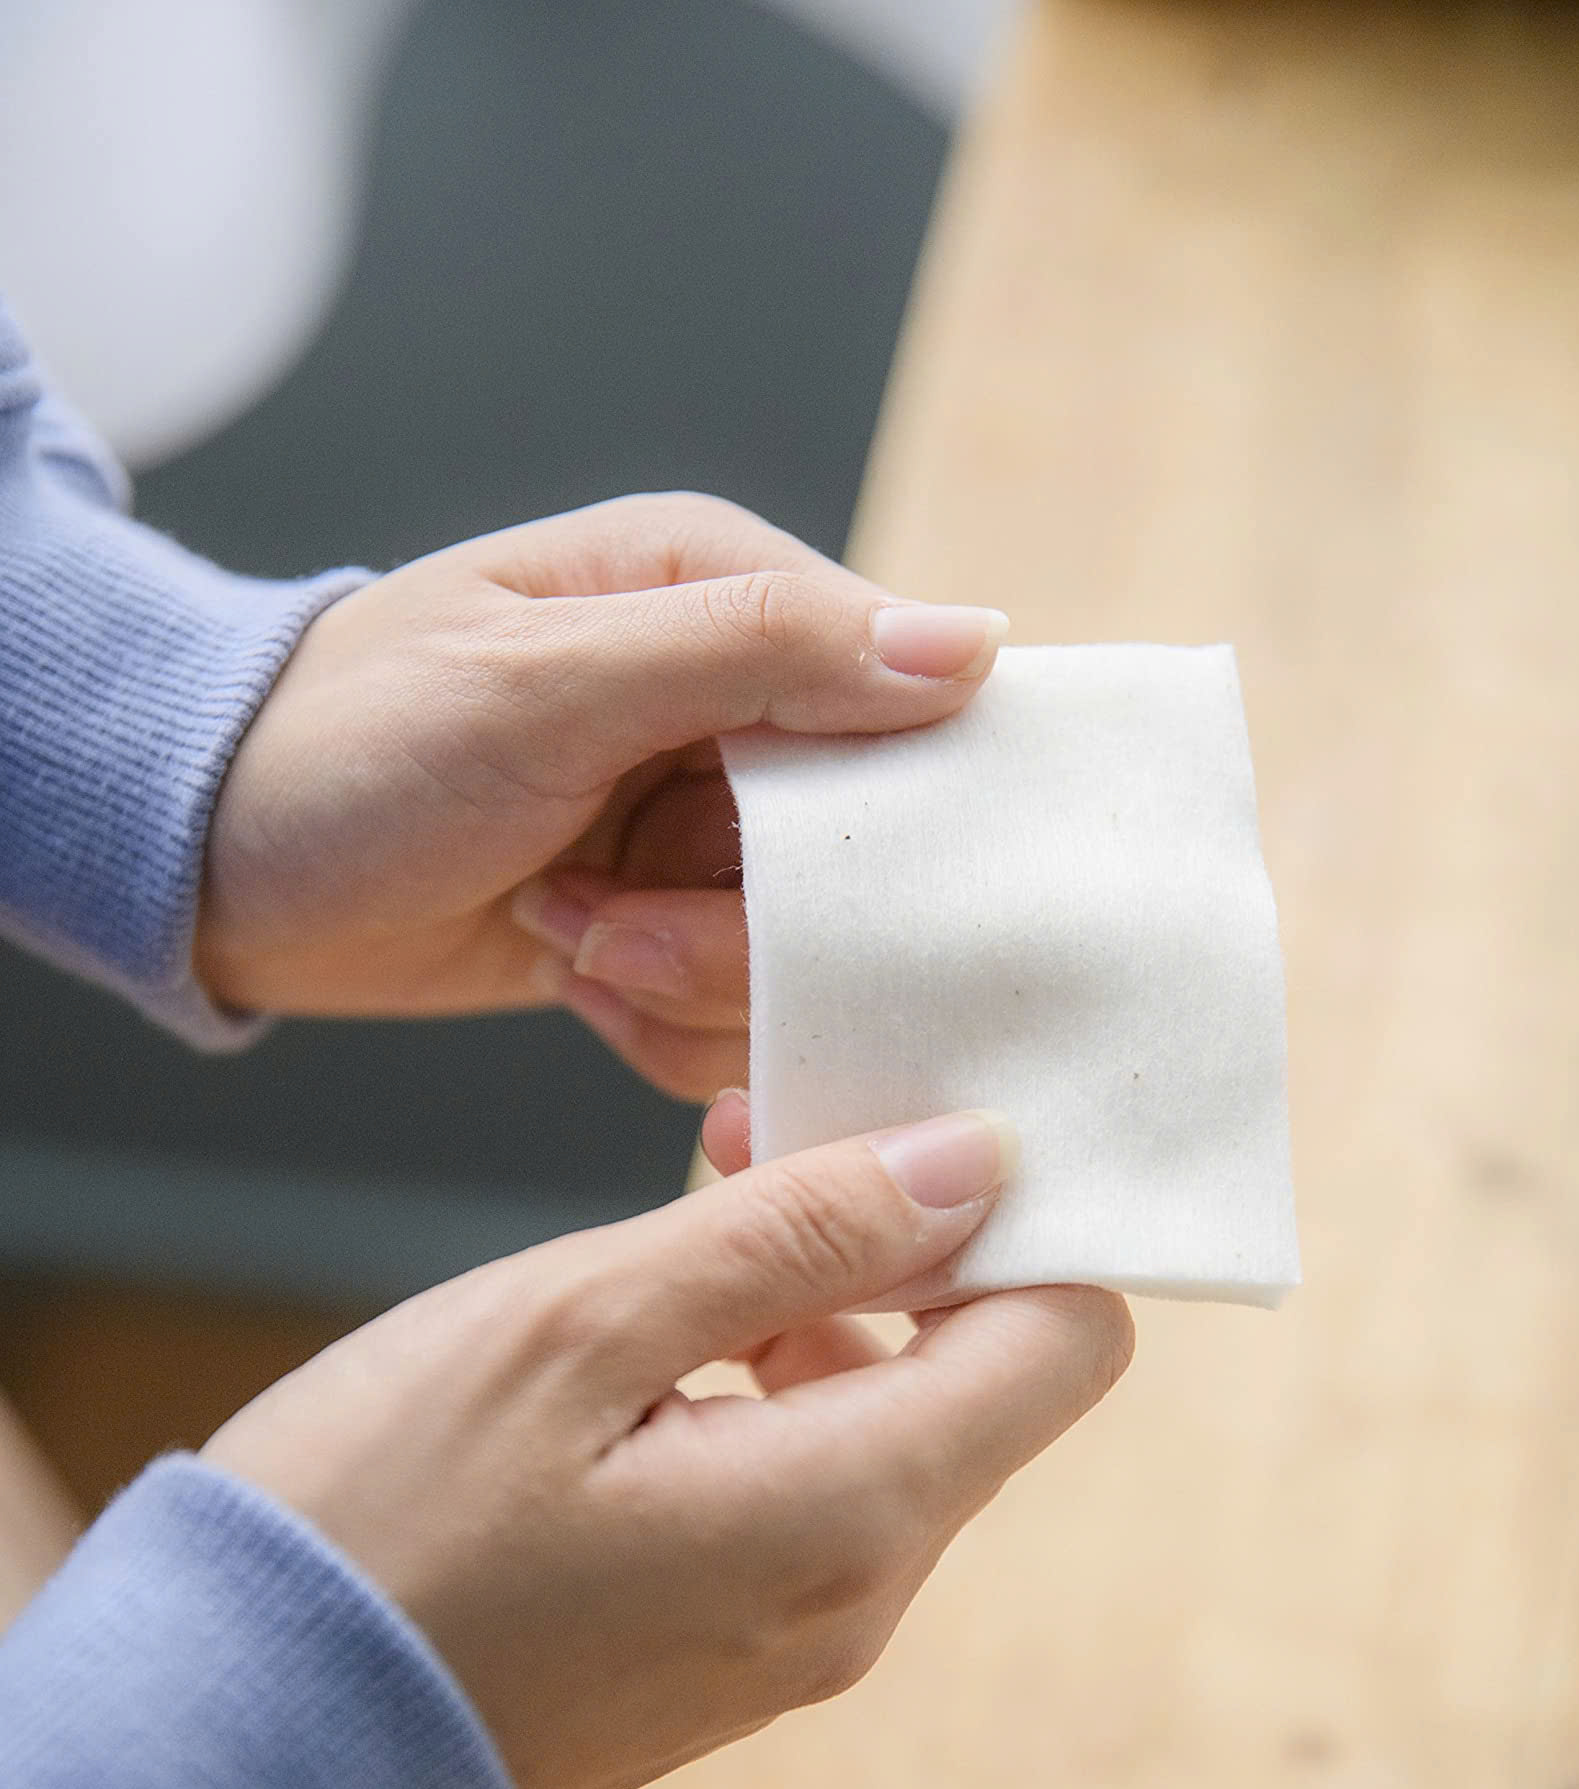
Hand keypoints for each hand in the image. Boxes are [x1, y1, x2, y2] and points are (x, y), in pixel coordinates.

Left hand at [199, 492, 1006, 1097]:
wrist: (223, 871)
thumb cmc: (353, 746)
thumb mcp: (548, 679)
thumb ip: (758, 651)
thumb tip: (972, 646)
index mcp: (725, 593)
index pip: (911, 698)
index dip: (882, 811)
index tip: (771, 868)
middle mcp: (736, 709)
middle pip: (865, 858)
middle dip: (741, 923)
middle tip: (609, 920)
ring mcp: (704, 829)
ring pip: (807, 957)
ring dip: (682, 978)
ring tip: (567, 933)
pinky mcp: (671, 927)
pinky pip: (742, 1015)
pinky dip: (657, 1023)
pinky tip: (570, 977)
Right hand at [201, 1114, 1131, 1788]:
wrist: (241, 1752)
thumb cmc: (377, 1525)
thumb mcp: (577, 1326)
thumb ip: (795, 1234)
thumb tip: (974, 1164)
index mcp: (853, 1510)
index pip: (1070, 1338)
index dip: (1010, 1217)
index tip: (881, 1137)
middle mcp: (860, 1596)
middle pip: (982, 1379)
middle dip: (888, 1245)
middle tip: (730, 1150)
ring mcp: (796, 1643)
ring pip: (888, 1431)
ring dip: (812, 1314)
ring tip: (657, 1249)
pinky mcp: (726, 1660)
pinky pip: (810, 1499)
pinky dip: (760, 1400)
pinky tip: (632, 1361)